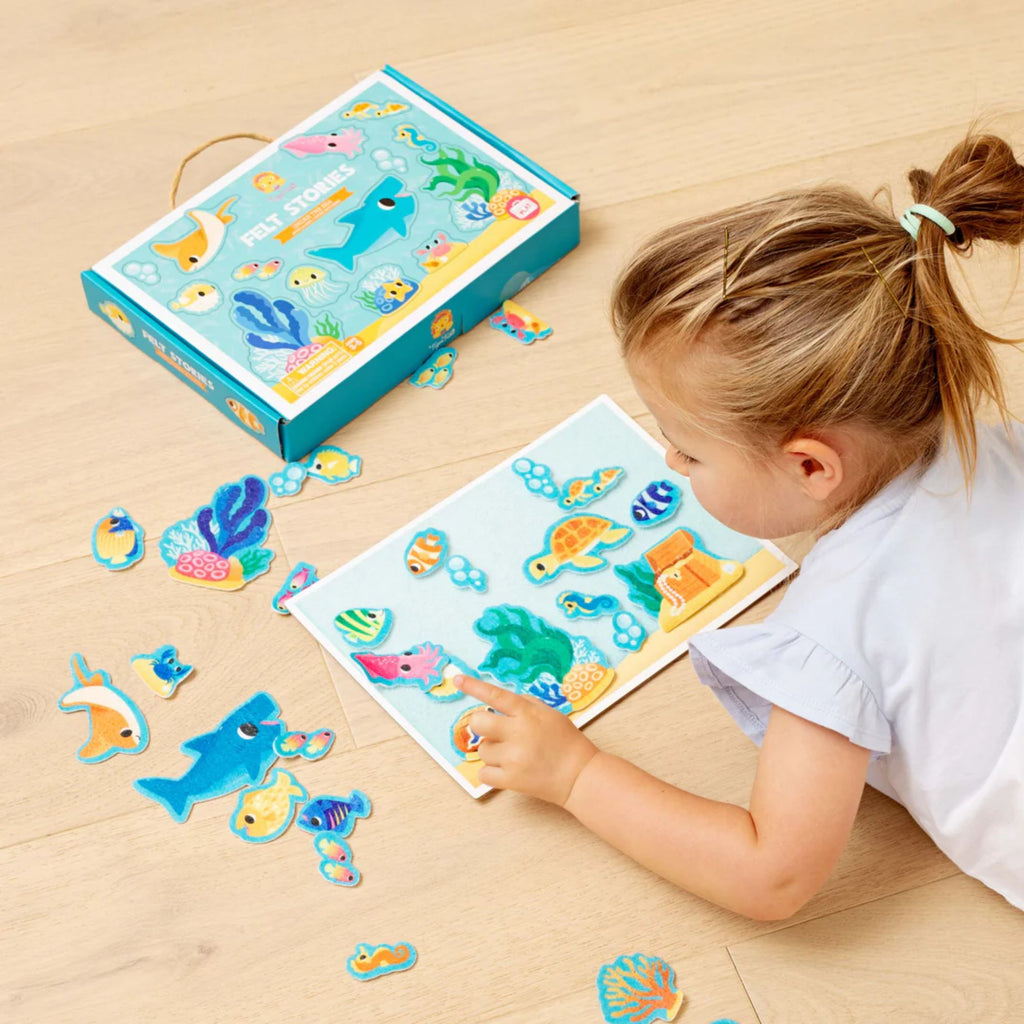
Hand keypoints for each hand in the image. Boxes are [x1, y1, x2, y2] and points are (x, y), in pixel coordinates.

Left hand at [454, 675, 597, 806]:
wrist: (579, 775)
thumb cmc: (566, 741)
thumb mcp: (550, 713)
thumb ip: (525, 704)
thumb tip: (499, 702)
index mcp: (528, 713)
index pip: (495, 695)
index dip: (474, 686)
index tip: (458, 679)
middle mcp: (518, 733)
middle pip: (478, 723)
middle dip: (481, 725)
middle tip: (493, 730)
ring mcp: (513, 757)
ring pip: (482, 749)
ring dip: (493, 751)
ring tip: (513, 755)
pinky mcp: (511, 780)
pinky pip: (483, 773)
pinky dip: (492, 772)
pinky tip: (508, 770)